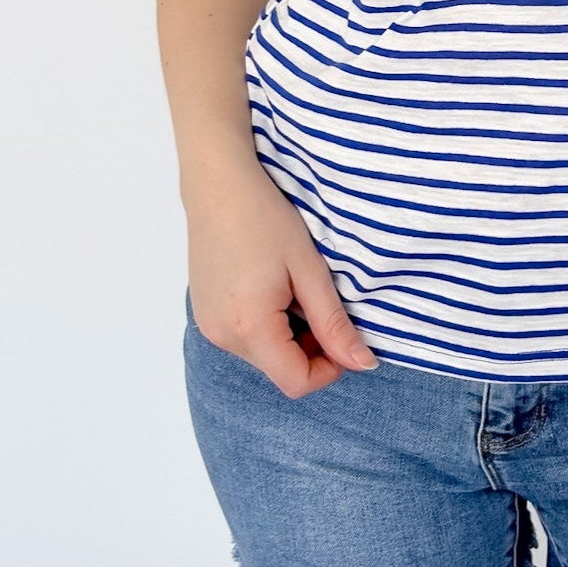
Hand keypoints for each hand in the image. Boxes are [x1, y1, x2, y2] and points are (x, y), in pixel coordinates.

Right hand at [184, 158, 379, 397]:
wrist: (218, 183)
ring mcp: (208, 325)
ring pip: (262, 355)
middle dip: (310, 350)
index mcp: (250, 327)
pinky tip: (271, 286)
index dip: (329, 369)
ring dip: (288, 336)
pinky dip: (266, 325)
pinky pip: (243, 336)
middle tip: (321, 302)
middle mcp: (222, 335)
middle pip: (278, 370)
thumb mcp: (309, 270)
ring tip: (294, 288)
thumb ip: (334, 323)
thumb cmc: (265, 217)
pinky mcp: (203, 313)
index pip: (296, 382)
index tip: (343, 334)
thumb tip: (363, 364)